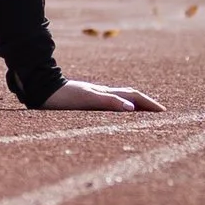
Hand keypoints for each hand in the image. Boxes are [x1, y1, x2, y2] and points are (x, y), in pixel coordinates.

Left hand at [44, 77, 161, 112]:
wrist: (40, 89)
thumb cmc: (61, 96)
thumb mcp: (86, 99)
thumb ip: (109, 102)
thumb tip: (132, 109)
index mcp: (105, 93)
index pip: (134, 97)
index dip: (149, 104)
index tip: (164, 112)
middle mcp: (102, 93)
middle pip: (130, 97)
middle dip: (146, 105)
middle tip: (160, 114)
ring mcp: (93, 95)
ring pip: (120, 100)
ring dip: (134, 106)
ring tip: (144, 115)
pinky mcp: (84, 100)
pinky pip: (109, 105)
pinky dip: (119, 109)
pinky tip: (116, 115)